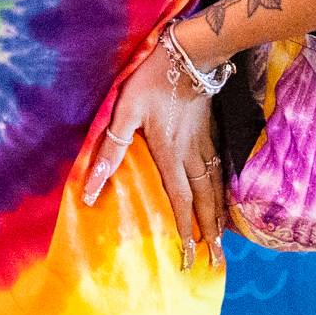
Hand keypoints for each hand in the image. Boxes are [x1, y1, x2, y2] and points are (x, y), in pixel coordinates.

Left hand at [80, 39, 224, 270]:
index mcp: (169, 153)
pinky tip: (226, 198)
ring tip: (223, 239)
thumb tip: (89, 189)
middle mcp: (191, 154)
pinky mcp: (211, 130)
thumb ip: (109, 150)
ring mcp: (205, 142)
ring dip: (220, 215)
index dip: (184, 229)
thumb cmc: (152, 81)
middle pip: (204, 201)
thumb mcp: (124, 112)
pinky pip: (220, 169)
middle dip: (209, 233)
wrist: (191, 54)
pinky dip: (225, 190)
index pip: (179, 200)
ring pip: (216, 187)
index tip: (188, 256)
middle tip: (215, 260)